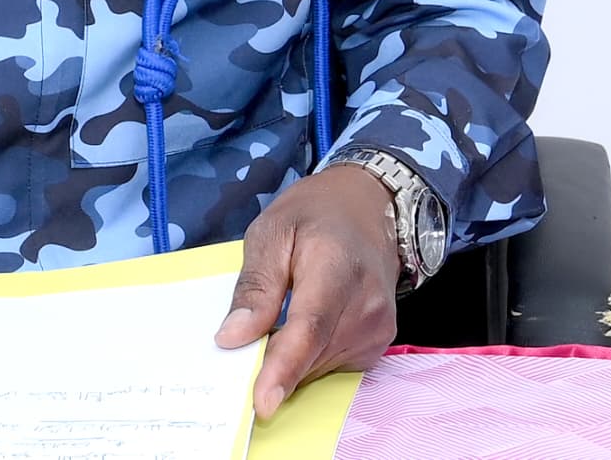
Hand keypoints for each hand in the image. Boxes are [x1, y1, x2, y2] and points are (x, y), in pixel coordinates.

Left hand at [213, 164, 401, 418]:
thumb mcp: (270, 232)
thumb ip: (255, 286)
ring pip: (320, 365)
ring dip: (291, 358)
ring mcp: (379, 326)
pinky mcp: (379, 342)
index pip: (310, 328)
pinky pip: (332, 364)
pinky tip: (300, 327)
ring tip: (277, 319)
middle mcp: (368, 303)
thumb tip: (231, 337)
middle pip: (312, 354)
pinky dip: (308, 357)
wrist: (368, 208)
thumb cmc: (314, 216)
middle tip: (241, 348)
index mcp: (336, 266)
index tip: (262, 402)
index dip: (284, 368)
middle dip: (273, 363)